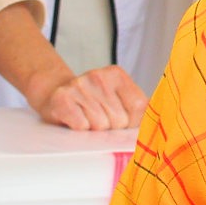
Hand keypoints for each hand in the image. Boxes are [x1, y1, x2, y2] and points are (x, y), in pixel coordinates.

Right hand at [32, 66, 147, 131]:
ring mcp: (79, 86)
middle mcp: (99, 76)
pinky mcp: (63, 99)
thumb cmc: (91, 103)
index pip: (139, 107)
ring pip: (100, 125)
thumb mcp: (116, 98)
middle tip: (98, 119)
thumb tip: (152, 130)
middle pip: (119, 120)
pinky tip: (74, 120)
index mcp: (117, 75)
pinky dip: (79, 129)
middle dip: (111, 128)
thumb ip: (137, 111)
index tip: (122, 123)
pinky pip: (82, 126)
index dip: (131, 123)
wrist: (53, 93)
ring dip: (93, 130)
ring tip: (85, 119)